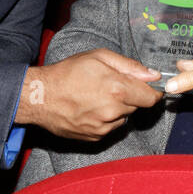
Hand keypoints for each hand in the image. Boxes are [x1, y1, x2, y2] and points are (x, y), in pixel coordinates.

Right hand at [17, 48, 161, 139]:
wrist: (39, 96)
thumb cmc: (67, 73)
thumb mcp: (99, 57)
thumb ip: (130, 66)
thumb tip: (152, 75)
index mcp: (117, 89)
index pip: (151, 98)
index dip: (152, 92)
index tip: (148, 87)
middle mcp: (113, 111)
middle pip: (137, 106)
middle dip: (130, 96)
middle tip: (112, 85)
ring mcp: (103, 126)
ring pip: (123, 117)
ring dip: (118, 108)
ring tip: (97, 96)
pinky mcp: (94, 137)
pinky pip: (110, 127)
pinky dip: (106, 119)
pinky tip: (91, 108)